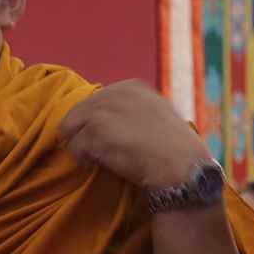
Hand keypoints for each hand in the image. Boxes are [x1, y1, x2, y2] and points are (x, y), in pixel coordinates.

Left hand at [58, 81, 212, 190]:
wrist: (182, 166)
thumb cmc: (176, 150)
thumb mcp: (159, 116)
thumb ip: (135, 111)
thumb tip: (116, 122)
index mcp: (132, 87)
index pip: (97, 99)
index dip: (94, 120)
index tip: (101, 137)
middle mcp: (115, 93)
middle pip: (79, 111)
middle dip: (81, 132)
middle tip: (90, 151)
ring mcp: (104, 111)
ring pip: (71, 128)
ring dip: (79, 145)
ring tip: (92, 159)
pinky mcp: (95, 131)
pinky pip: (74, 147)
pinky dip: (80, 160)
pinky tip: (93, 166)